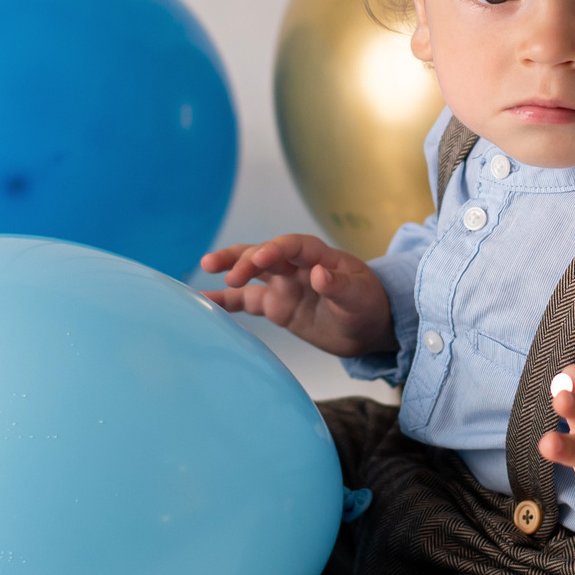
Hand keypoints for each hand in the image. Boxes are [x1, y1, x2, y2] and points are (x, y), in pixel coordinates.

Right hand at [198, 234, 396, 358]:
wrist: (369, 328)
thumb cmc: (369, 305)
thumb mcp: (360, 297)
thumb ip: (340, 286)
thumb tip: (319, 273)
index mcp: (319, 256)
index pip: (293, 246)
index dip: (275, 249)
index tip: (259, 259)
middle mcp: (296, 267)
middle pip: (265, 254)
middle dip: (245, 259)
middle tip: (227, 272)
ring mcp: (284, 285)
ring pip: (251, 271)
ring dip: (230, 267)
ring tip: (206, 266)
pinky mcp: (276, 306)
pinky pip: (247, 300)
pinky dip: (227, 300)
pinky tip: (206, 301)